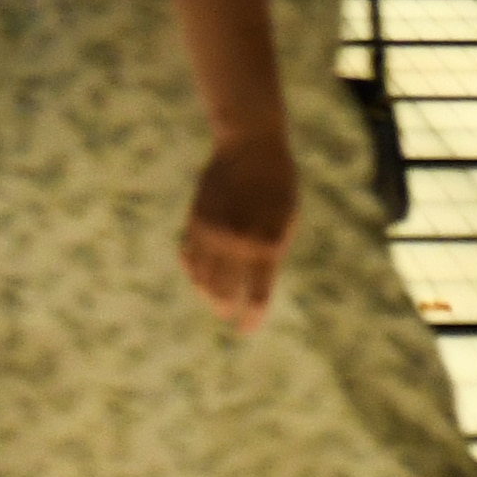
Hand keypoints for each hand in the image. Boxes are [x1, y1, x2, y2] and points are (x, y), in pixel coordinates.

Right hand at [180, 131, 296, 332]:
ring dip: (207, 292)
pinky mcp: (196, 220)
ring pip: (202, 278)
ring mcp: (213, 232)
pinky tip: (199, 275)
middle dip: (226, 308)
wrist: (250, 145)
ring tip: (214, 298)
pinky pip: (189, 256)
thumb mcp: (287, 220)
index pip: (257, 296)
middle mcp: (237, 243)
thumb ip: (271, 253)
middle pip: (224, 293)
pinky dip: (192, 269)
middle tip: (228, 315)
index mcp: (267, 245)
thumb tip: (253, 284)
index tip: (246, 331)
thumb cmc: (278, 184)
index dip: (251, 318)